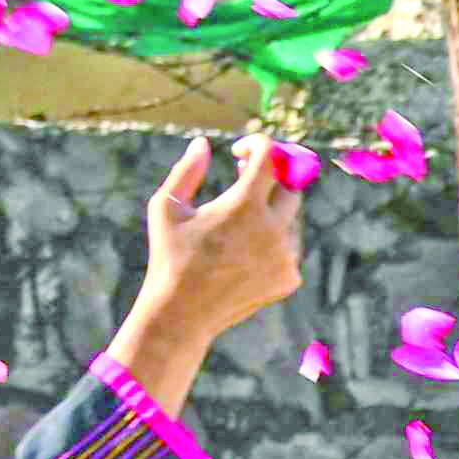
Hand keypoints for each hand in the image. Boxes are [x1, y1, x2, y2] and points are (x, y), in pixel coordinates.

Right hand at [133, 128, 308, 349]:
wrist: (183, 314)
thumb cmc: (169, 257)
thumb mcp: (167, 208)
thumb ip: (186, 171)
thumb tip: (203, 144)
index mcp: (245, 206)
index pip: (271, 156)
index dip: (257, 146)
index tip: (239, 153)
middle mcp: (273, 229)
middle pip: (289, 184)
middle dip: (269, 176)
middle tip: (243, 178)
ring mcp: (286, 256)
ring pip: (291, 218)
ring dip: (271, 210)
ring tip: (237, 222)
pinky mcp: (290, 278)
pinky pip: (290, 247)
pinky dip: (273, 241)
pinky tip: (244, 252)